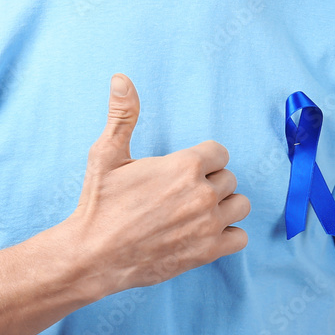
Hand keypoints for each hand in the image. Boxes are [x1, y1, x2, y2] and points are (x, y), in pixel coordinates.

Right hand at [67, 73, 250, 295]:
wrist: (93, 255)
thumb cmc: (100, 204)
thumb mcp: (107, 154)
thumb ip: (123, 115)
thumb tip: (121, 78)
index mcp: (184, 166)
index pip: (219, 152)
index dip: (202, 159)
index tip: (183, 170)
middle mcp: (202, 194)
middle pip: (228, 178)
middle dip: (210, 182)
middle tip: (182, 193)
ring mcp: (208, 225)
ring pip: (240, 204)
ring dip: (224, 205)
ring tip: (198, 210)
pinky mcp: (208, 252)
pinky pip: (240, 237)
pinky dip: (228, 234)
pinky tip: (205, 232)